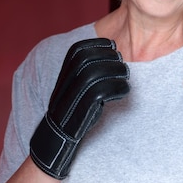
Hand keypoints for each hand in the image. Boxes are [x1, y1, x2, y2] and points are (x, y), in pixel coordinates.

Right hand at [30, 38, 129, 178]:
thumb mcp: (75, 84)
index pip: (79, 49)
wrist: (57, 138)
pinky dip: (118, 89)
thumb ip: (88, 68)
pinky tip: (124, 91)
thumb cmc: (73, 109)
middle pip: (88, 58)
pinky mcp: (80, 112)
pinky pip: (101, 93)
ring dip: (116, 72)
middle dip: (110, 58)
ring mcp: (71, 97)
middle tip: (123, 66)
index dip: (100, 45)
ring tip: (125, 77)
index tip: (113, 48)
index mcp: (63, 73)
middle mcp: (64, 83)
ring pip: (94, 73)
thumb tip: (113, 52)